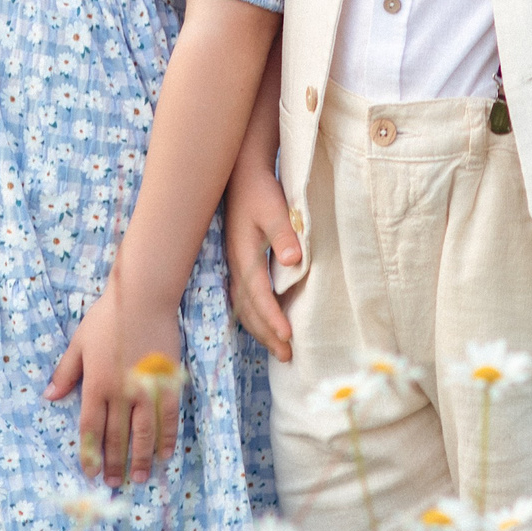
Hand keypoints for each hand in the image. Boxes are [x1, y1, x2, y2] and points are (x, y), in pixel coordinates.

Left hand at [44, 282, 184, 485]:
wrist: (143, 299)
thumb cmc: (107, 317)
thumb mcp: (79, 343)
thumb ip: (65, 372)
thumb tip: (49, 396)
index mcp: (95, 384)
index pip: (90, 428)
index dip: (90, 453)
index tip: (91, 473)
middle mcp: (119, 392)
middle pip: (116, 437)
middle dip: (114, 463)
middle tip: (114, 484)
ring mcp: (145, 389)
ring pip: (142, 433)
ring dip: (139, 458)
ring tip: (138, 478)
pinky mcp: (166, 382)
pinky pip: (167, 418)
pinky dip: (165, 438)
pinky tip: (163, 453)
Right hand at [225, 163, 300, 361]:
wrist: (241, 174)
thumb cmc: (260, 190)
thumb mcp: (274, 208)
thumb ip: (284, 235)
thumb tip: (295, 260)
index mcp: (245, 256)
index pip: (259, 296)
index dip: (273, 318)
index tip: (288, 336)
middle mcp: (237, 265)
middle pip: (250, 309)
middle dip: (267, 335)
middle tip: (287, 356)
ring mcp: (236, 264)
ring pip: (246, 306)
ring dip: (261, 329)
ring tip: (279, 348)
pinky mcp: (240, 260)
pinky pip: (245, 297)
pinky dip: (255, 315)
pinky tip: (264, 322)